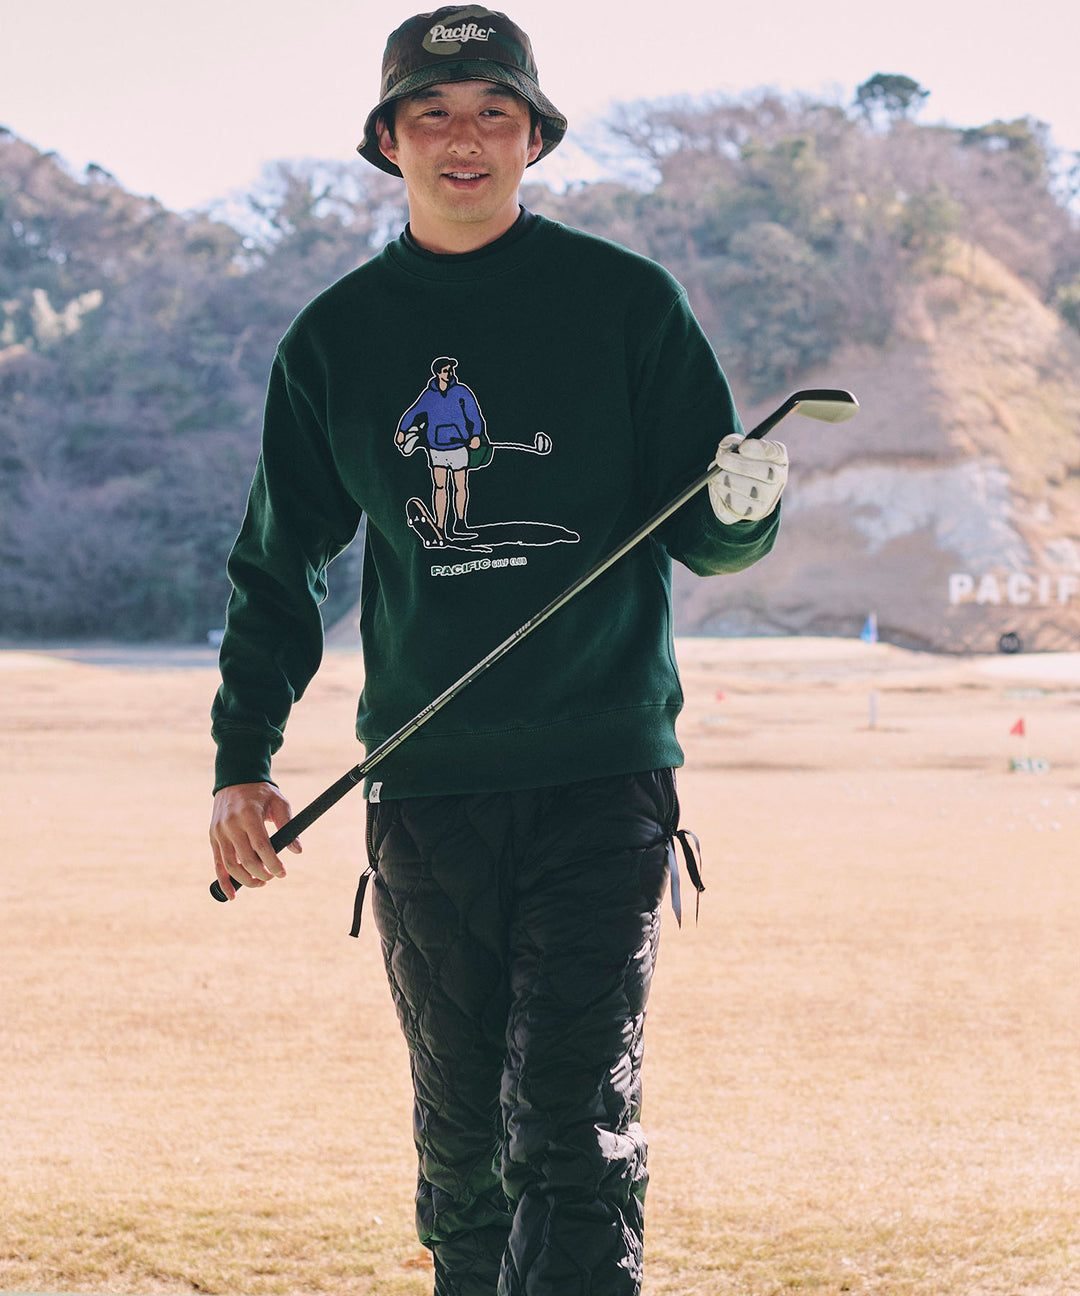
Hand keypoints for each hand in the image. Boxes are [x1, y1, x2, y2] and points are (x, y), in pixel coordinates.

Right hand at [209, 782, 300, 898]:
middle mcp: (231, 825)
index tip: (283, 873)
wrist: (235, 779)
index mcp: (249, 815)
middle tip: (273, 877)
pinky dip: (223, 881)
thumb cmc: (261, 793)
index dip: (273, 863)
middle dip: (261, 873)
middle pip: (245, 859)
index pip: (261, 846)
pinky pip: (217, 864)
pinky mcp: (213, 837)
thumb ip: (288, 825)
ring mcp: (219, 832)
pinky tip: (232, 895)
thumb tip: (297, 850)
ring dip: (245, 880)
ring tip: (260, 883)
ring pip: (230, 865)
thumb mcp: (279, 802)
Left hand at [708, 433, 787, 523]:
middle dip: (740, 466)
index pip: (776, 452)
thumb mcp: (735, 449)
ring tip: (714, 476)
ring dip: (728, 482)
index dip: (760, 449)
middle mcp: (778, 481)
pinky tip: (717, 488)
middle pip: (766, 474)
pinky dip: (723, 497)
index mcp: (778, 460)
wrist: (737, 490)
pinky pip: (738, 509)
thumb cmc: (739, 463)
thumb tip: (727, 444)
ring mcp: (768, 500)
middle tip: (721, 459)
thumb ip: (732, 442)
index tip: (742, 446)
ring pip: (751, 493)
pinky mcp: (753, 514)